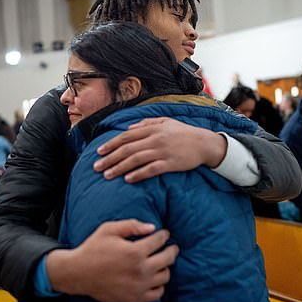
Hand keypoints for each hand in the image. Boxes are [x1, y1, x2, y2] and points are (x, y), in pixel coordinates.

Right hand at [47, 219, 179, 301]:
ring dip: (165, 267)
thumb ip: (132, 225)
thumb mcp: (109, 230)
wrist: (78, 274)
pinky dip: (159, 285)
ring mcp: (139, 286)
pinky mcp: (135, 298)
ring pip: (165, 276)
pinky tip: (154, 278)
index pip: (160, 240)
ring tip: (160, 262)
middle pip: (168, 258)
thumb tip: (152, 227)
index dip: (164, 235)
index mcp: (135, 251)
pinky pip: (158, 293)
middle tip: (172, 247)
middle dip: (172, 250)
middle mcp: (141, 270)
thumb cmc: (93, 249)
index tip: (164, 233)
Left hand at [93, 117, 226, 182]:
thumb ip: (146, 123)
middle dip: (110, 158)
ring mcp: (162, 151)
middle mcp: (155, 139)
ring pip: (135, 160)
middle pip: (127, 149)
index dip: (111, 144)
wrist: (204, 143)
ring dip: (119, 168)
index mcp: (152, 129)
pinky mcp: (170, 163)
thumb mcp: (165, 122)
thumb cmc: (184, 133)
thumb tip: (129, 128)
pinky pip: (150, 170)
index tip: (99, 152)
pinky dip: (138, 174)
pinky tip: (128, 180)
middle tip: (97, 167)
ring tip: (107, 175)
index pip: (126, 136)